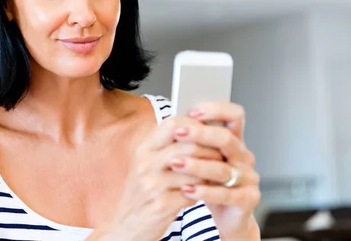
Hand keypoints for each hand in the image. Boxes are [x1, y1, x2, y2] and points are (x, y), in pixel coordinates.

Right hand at [95, 116, 222, 240]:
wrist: (126, 226)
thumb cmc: (143, 192)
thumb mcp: (147, 164)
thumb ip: (167, 147)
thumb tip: (198, 129)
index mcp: (143, 149)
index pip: (172, 124)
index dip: (195, 125)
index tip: (210, 130)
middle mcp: (145, 164)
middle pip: (188, 146)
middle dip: (210, 150)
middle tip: (223, 153)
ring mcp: (152, 185)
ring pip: (194, 170)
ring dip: (211, 172)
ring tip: (219, 172)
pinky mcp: (161, 205)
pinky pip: (193, 192)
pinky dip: (204, 191)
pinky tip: (207, 190)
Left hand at [170, 102, 260, 239]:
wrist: (226, 216)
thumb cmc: (210, 183)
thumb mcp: (201, 159)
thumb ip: (193, 142)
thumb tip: (172, 121)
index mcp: (234, 141)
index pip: (235, 115)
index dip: (216, 110)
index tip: (192, 111)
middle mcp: (244, 156)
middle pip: (227, 139)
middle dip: (200, 134)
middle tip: (178, 132)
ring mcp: (249, 178)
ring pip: (223, 168)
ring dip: (197, 165)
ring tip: (174, 164)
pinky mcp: (248, 199)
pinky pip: (226, 194)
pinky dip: (205, 192)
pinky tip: (186, 190)